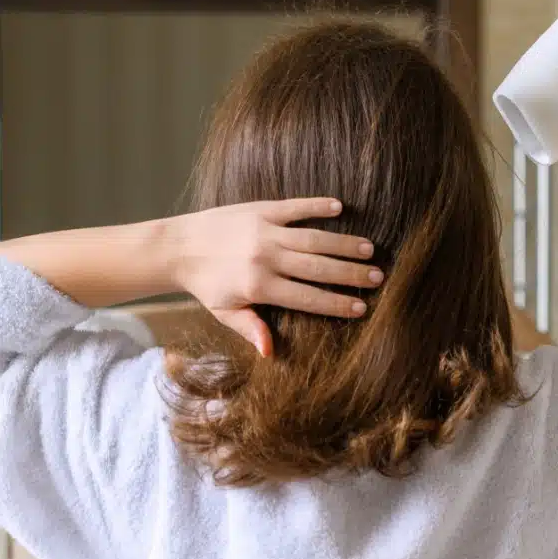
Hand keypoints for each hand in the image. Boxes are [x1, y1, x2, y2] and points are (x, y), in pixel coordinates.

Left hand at [171, 198, 380, 356]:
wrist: (179, 246)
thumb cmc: (206, 285)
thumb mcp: (225, 312)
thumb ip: (250, 328)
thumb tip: (271, 352)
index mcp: (258, 287)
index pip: (307, 298)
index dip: (337, 304)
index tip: (362, 308)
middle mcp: (265, 258)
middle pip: (318, 268)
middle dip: (350, 274)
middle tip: (378, 277)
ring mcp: (264, 231)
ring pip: (313, 238)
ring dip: (343, 244)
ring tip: (369, 250)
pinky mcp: (261, 209)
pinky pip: (295, 207)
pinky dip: (318, 206)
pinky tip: (340, 209)